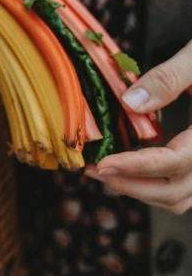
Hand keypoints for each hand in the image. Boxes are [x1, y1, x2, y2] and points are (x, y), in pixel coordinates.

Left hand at [85, 41, 191, 214]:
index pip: (175, 162)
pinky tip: (128, 168)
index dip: (136, 167)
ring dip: (140, 191)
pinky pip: (184, 188)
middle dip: (130, 185)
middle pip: (175, 192)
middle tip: (93, 170)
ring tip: (105, 172)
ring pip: (179, 197)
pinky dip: (154, 185)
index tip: (103, 165)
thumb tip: (130, 103)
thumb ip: (168, 78)